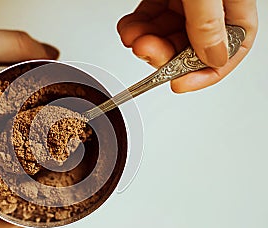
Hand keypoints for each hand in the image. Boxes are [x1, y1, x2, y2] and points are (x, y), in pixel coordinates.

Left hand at [117, 0, 257, 92]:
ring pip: (166, 36)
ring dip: (145, 43)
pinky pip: (150, 20)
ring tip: (133, 37)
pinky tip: (129, 29)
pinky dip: (136, 28)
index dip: (205, 74)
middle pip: (190, 48)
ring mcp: (187, 3)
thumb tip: (212, 58)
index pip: (230, 50)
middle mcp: (211, 8)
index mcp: (234, 7)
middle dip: (164, 56)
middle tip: (146, 50)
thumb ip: (208, 23)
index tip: (178, 84)